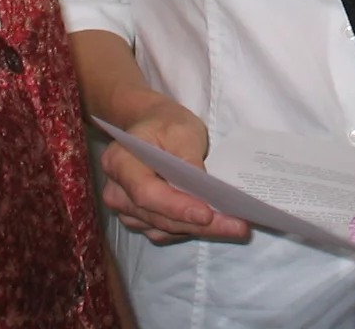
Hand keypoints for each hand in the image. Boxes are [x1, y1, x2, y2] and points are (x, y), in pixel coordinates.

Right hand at [98, 94, 249, 243]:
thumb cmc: (165, 124)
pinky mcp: (139, 219)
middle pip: (157, 216)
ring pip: (163, 228)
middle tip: (237, 226)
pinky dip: (189, 229)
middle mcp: (117, 191)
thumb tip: (204, 191)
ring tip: (233, 226)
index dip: (176, 207)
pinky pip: (163, 231)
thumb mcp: (182, 131)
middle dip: (198, 224)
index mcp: (119, 162)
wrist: (151, 126)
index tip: (207, 214)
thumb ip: (190, 160)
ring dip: (198, 230)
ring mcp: (125, 209)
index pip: (147, 193)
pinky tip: (215, 225)